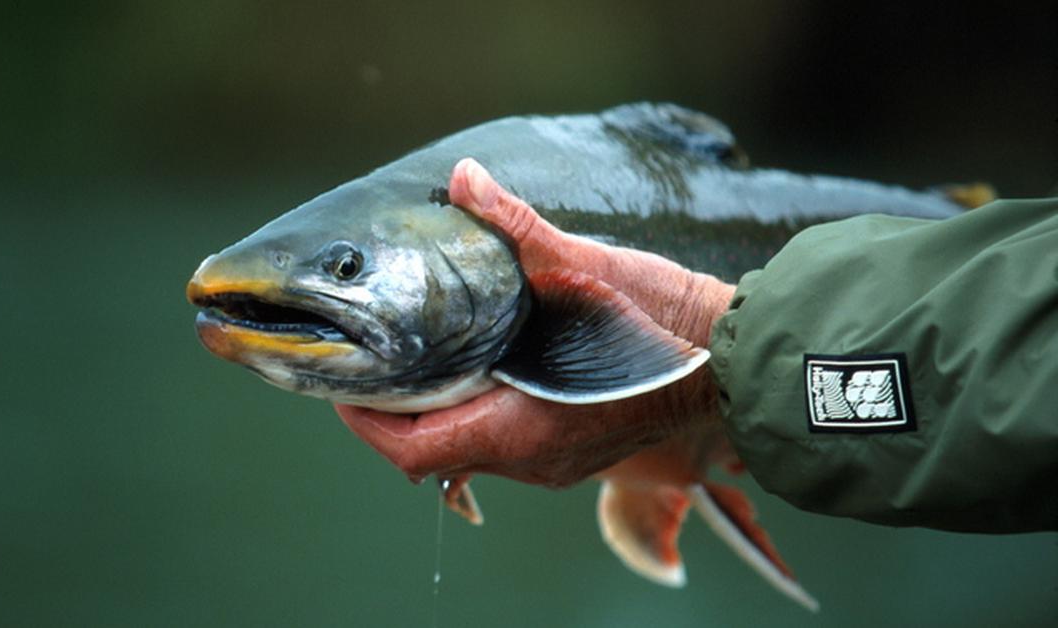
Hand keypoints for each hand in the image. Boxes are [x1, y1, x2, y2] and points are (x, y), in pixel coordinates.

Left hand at [335, 159, 735, 486]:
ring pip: (467, 451)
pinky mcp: (573, 453)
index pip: (411, 449)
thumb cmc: (663, 325)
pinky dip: (475, 412)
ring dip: (436, 413)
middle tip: (375, 361)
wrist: (735, 363)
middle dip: (395, 412)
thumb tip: (465, 178)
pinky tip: (481, 364)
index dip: (366, 421)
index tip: (345, 384)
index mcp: (517, 428)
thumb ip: (516, 228)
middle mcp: (529, 461)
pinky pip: (502, 444)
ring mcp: (554, 465)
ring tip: (419, 358)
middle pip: (431, 453)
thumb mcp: (583, 269)